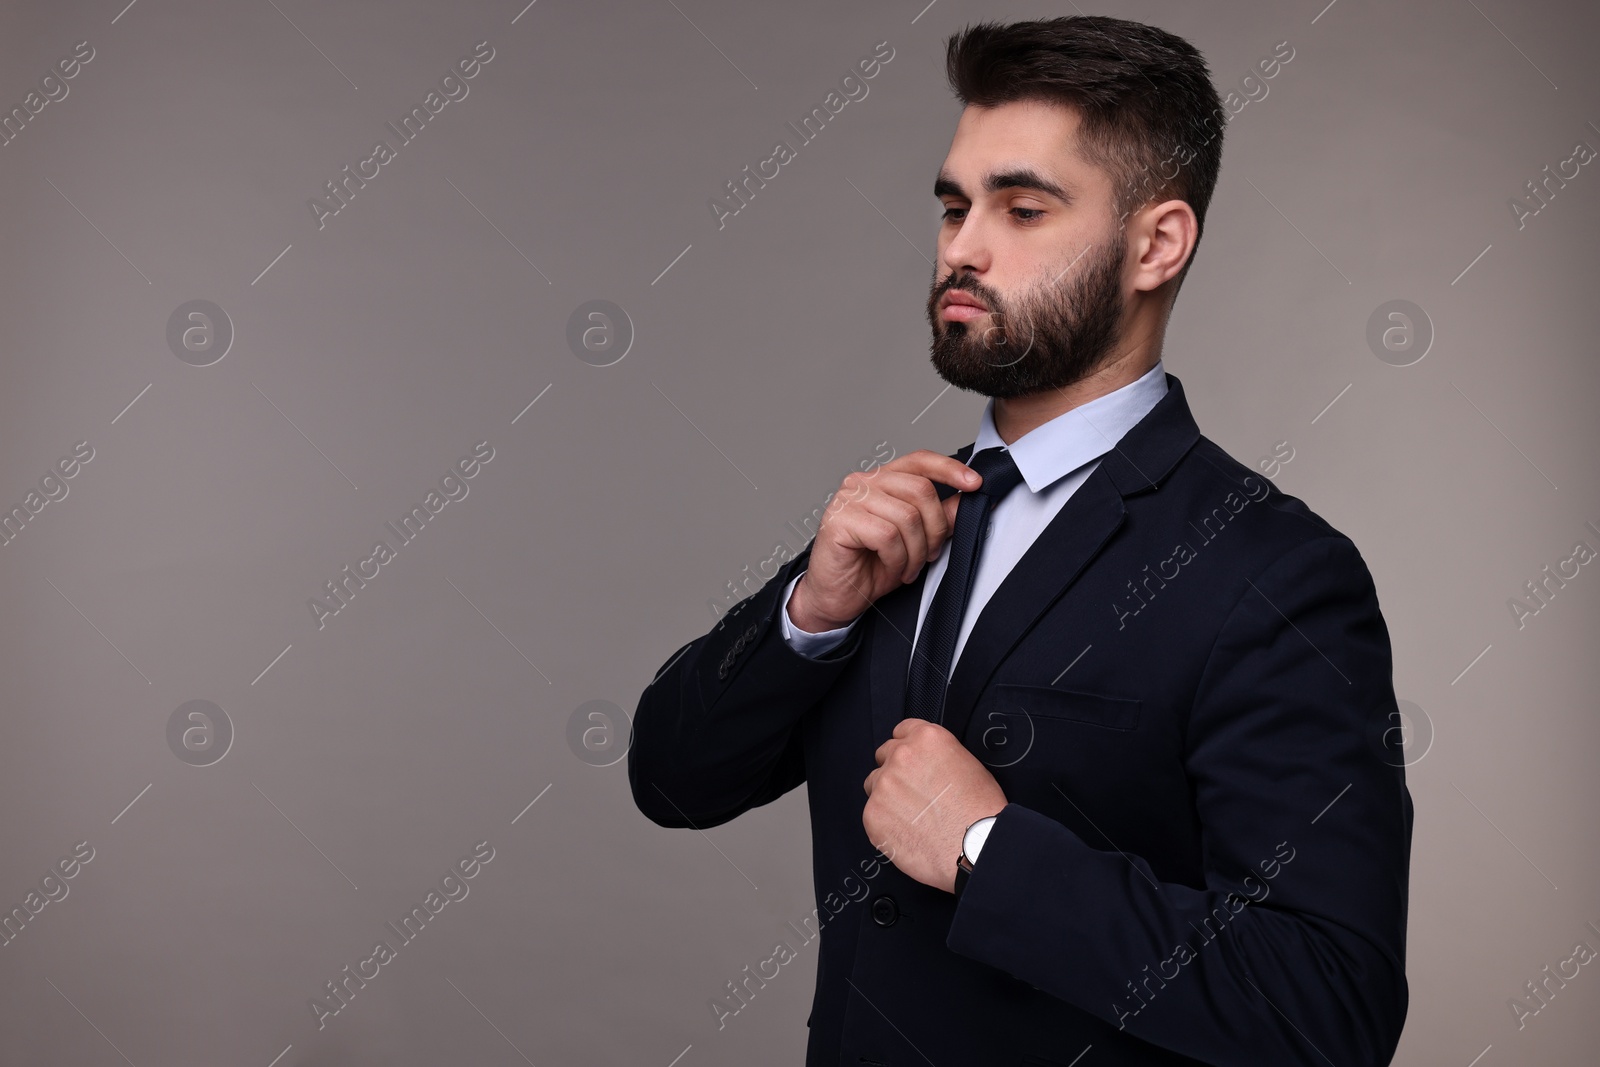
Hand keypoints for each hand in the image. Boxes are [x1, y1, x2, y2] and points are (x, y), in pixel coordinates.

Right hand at [788, 450, 979, 631]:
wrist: (836, 597)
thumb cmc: (869, 568)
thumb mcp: (916, 541)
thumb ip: (940, 517)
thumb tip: (969, 499)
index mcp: (882, 480)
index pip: (920, 460)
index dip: (950, 469)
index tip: (975, 484)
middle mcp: (863, 482)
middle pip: (921, 490)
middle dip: (935, 529)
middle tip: (928, 555)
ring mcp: (849, 499)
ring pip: (907, 516)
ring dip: (915, 551)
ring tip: (906, 567)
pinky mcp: (839, 520)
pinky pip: (887, 536)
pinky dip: (897, 559)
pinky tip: (891, 568)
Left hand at [862, 718, 1005, 893]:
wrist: (975, 848)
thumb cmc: (980, 811)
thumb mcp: (968, 765)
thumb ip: (937, 756)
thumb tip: (927, 763)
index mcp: (926, 739)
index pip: (902, 730)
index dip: (907, 747)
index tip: (911, 761)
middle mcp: (901, 756)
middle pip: (884, 755)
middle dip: (895, 771)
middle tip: (913, 792)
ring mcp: (883, 785)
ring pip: (874, 784)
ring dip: (887, 795)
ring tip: (911, 815)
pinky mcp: (872, 813)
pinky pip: (872, 813)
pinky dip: (885, 822)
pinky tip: (907, 831)